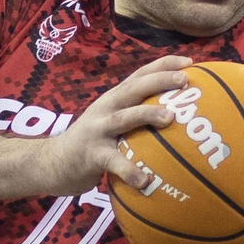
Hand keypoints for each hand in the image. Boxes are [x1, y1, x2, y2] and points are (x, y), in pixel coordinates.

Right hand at [40, 55, 191, 195]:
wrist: (53, 162)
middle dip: (158, 80)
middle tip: (184, 79)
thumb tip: (179, 119)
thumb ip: (138, 117)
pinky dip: (129, 170)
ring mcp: (97, 130)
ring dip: (146, 114)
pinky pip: (113, 162)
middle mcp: (106, 108)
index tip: (190, 62)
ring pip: (123, 118)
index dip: (163, 65)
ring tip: (170, 118)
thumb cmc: (95, 143)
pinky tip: (145, 181)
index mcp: (115, 99)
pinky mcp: (91, 154)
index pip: (140, 76)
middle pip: (133, 89)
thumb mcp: (114, 123)